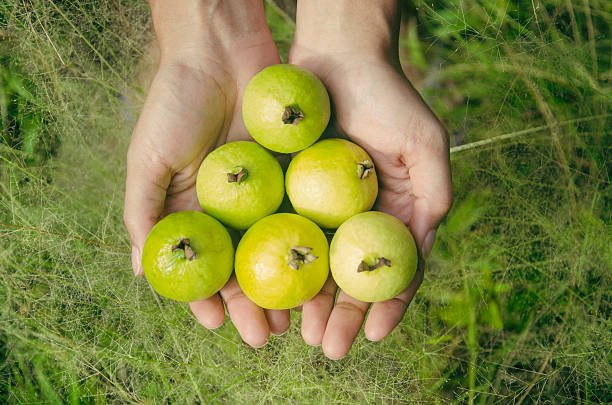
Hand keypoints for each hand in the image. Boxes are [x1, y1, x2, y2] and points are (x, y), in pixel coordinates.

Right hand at [124, 0, 288, 346]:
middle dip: (251, 302)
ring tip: (295, 316)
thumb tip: (142, 271)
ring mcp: (264, 193)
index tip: (217, 323)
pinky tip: (320, 268)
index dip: (206, 296)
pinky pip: (302, 214)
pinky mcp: (293, 173)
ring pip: (276, 248)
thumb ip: (144, 213)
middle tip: (265, 334)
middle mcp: (229, 207)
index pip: (201, 264)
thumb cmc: (176, 102)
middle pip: (242, 265)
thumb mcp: (148, 158)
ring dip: (284, 283)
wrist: (221, 50)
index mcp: (191, 209)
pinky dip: (309, 243)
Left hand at [290, 0, 451, 358]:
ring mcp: (324, 210)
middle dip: (344, 317)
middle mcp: (359, 218)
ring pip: (317, 268)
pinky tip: (272, 294)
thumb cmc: (386, 93)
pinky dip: (281, 267)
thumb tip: (425, 243)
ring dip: (312, 304)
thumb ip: (434, 191)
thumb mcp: (423, 141)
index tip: (376, 334)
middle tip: (328, 347)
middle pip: (352, 279)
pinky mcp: (291, 195)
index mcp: (395, 212)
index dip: (389, 305)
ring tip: (300, 334)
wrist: (335, 54)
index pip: (394, 269)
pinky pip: (285, 238)